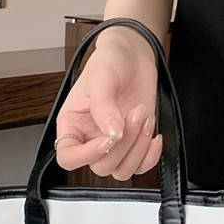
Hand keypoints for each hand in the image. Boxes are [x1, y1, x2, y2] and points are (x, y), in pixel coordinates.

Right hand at [54, 38, 162, 179]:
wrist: (134, 54)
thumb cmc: (110, 62)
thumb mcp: (101, 79)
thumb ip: (104, 107)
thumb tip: (112, 133)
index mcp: (73, 125)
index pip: (68, 157)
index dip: (87, 155)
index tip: (108, 137)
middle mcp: (91, 137)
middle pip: (101, 166)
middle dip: (123, 143)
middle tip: (135, 112)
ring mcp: (115, 141)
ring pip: (122, 169)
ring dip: (138, 148)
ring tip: (144, 116)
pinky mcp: (135, 140)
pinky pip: (141, 165)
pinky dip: (151, 155)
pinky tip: (154, 134)